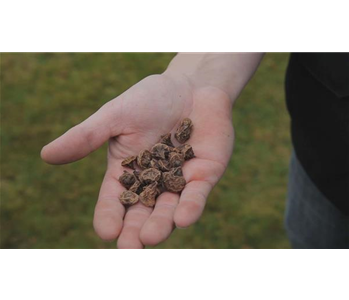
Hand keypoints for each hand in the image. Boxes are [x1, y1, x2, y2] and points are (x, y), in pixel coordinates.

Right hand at [41, 74, 233, 254]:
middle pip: (141, 213)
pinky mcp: (204, 174)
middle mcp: (152, 181)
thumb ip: (86, 136)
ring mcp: (179, 180)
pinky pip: (197, 194)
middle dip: (134, 234)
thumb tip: (46, 155)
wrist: (191, 86)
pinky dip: (190, 206)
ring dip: (161, 224)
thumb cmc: (150, 98)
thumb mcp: (114, 115)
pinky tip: (183, 218)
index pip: (114, 199)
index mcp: (127, 171)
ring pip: (168, 208)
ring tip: (150, 237)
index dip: (109, 216)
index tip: (106, 232)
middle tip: (129, 254)